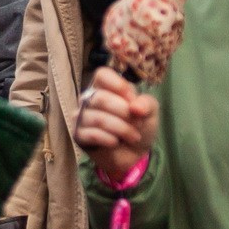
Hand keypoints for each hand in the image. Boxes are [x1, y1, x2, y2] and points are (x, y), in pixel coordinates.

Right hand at [73, 66, 156, 184]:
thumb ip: (146, 104)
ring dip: (121, 129)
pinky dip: (109, 139)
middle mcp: (89, 99)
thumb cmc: (139, 126)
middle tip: (138, 123)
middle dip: (124, 112)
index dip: (118, 85)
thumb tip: (135, 107)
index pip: (102, 75)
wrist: (134, 153)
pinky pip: (92, 134)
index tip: (132, 99)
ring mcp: (81, 116)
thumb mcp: (150, 111)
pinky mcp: (78, 135)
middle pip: (100, 98)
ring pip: (97, 118)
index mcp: (104, 87)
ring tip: (134, 136)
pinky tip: (116, 142)